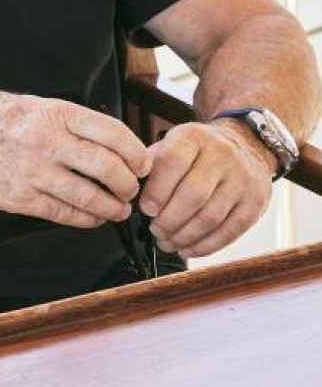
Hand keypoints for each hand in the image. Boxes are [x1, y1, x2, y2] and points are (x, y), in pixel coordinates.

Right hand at [0, 92, 151, 227]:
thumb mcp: (29, 104)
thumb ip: (66, 118)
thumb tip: (111, 139)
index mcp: (52, 114)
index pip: (113, 133)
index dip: (136, 152)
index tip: (142, 163)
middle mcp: (45, 142)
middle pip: (109, 167)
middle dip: (129, 183)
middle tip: (132, 188)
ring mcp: (32, 172)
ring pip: (91, 196)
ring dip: (114, 207)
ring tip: (119, 208)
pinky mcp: (21, 198)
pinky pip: (65, 214)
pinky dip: (87, 219)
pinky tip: (94, 217)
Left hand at [141, 121, 273, 258]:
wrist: (245, 145)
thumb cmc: (197, 152)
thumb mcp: (171, 144)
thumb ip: (151, 166)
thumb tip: (129, 193)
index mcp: (194, 137)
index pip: (172, 162)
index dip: (156, 190)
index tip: (145, 209)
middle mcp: (222, 155)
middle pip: (192, 195)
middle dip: (168, 220)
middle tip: (155, 230)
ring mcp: (243, 179)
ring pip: (210, 217)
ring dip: (184, 236)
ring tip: (167, 242)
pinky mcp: (256, 202)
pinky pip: (230, 231)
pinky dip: (205, 245)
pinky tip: (188, 249)